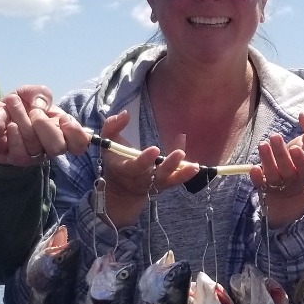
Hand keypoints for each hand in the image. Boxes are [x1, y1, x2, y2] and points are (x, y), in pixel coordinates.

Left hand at [0, 85, 87, 166]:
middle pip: (58, 147)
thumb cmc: (21, 103)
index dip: (76, 133)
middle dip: (44, 125)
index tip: (63, 118)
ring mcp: (35, 156)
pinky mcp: (17, 159)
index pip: (80, 144)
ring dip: (24, 122)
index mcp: (62, 131)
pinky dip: (15, 138)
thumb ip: (41, 94)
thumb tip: (39, 106)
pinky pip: (20, 156)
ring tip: (13, 104)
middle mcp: (51, 147)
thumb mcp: (33, 92)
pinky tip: (10, 125)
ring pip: (35, 147)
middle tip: (33, 112)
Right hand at [94, 110, 198, 225]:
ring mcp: (156, 183)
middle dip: (169, 165)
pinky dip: (186, 171)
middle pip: (157, 174)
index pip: (136, 166)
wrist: (122, 189)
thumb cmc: (115, 160)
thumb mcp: (108, 143)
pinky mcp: (166, 184)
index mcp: (126, 169)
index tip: (155, 149)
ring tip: (195, 166)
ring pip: (170, 179)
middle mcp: (142, 178)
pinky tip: (195, 163)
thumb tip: (125, 113)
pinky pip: (177, 178)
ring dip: (182, 173)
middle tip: (180, 154)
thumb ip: (112, 127)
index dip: (145, 159)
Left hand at [253, 115, 303, 226]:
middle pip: (287, 170)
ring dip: (267, 160)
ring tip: (262, 144)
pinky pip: (260, 184)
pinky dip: (257, 177)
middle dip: (281, 153)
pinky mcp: (264, 186)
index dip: (301, 160)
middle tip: (275, 136)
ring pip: (273, 175)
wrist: (289, 184)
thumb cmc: (300, 157)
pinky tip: (253, 168)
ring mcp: (278, 184)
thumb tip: (303, 115)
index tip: (295, 148)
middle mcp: (292, 179)